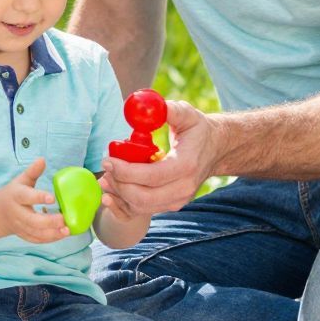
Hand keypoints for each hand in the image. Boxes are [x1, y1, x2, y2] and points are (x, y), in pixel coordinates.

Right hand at [0, 158, 69, 244]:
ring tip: (67, 230)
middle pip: (32, 220)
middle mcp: (17, 213)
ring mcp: (20, 226)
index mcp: (16, 196)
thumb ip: (33, 171)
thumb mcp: (22, 180)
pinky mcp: (25, 235)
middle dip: (49, 222)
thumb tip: (42, 159)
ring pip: (36, 233)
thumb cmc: (15, 192)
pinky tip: (62, 235)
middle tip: (64, 219)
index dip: (39, 198)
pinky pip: (37, 240)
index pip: (26, 197)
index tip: (52, 198)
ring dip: (52, 233)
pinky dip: (50, 239)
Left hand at [100, 100, 222, 220]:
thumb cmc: (197, 130)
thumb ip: (169, 110)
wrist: (214, 150)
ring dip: (118, 195)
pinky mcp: (170, 205)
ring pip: (140, 208)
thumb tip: (145, 108)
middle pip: (143, 197)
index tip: (108, 160)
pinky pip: (142, 212)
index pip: (152, 176)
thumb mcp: (187, 114)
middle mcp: (183, 188)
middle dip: (119, 184)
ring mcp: (177, 200)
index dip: (126, 171)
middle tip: (105, 168)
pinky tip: (111, 194)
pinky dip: (123, 206)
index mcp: (186, 165)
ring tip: (105, 178)